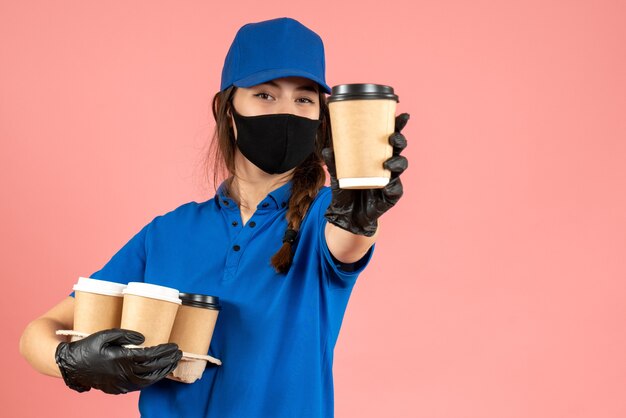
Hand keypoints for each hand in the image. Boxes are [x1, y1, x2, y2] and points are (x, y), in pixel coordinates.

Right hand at [55, 328, 181, 393]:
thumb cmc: (88, 347)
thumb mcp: (104, 335)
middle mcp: (123, 374)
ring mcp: (121, 383)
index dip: (164, 351)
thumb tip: (144, 338)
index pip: (150, 356)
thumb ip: (125, 334)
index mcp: (121, 359)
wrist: (71, 366)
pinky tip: (158, 373)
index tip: (174, 345)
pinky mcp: (118, 389)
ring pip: (148, 380)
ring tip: (173, 362)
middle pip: (152, 368)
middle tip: (179, 353)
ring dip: (163, 371)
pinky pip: (140, 386)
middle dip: (168, 360)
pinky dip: (152, 379)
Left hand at [323, 113, 408, 236]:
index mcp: (376, 155)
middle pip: (399, 149)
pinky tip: (388, 186)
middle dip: (400, 141)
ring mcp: (390, 180)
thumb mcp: (337, 174)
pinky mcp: (390, 196)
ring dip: (398, 162)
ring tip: (388, 163)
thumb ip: (334, 162)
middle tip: (392, 138)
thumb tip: (327, 149)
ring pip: (401, 167)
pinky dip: (393, 187)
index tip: (402, 115)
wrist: (347, 214)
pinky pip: (396, 190)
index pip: (389, 138)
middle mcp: (386, 165)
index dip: (397, 126)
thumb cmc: (346, 188)